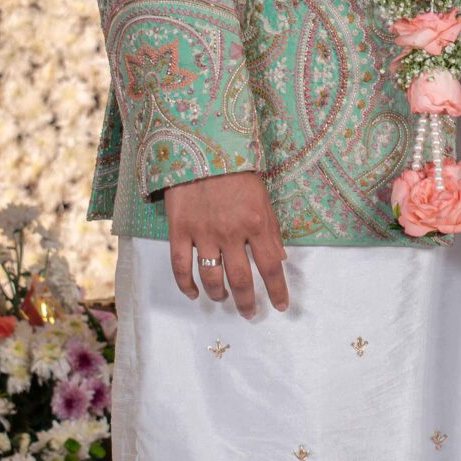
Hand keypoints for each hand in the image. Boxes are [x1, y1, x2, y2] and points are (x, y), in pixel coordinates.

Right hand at [165, 170, 288, 314]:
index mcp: (256, 223)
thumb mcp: (262, 197)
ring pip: (211, 277)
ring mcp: (203, 233)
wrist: (201, 147)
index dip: (277, 290)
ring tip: (222, 299)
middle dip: (246, 301)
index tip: (281, 306)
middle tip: (249, 313)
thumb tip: (279, 259)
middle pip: (240, 279)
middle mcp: (231, 233)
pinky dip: (186, 284)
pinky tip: (193, 293)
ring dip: (218, 294)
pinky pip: (181, 265)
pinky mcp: (179, 230)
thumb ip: (271, 229)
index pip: (270, 266)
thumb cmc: (236, 172)